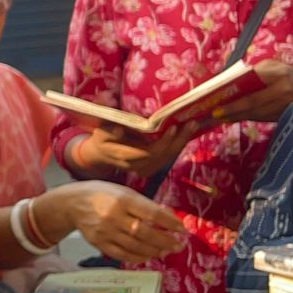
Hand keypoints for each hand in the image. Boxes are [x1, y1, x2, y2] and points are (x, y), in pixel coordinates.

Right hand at [57, 181, 186, 262]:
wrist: (72, 203)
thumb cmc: (103, 194)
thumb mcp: (124, 192)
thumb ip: (144, 205)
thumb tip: (169, 219)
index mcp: (122, 199)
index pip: (151, 213)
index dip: (169, 223)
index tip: (182, 229)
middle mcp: (113, 216)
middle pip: (144, 232)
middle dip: (165, 240)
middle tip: (178, 245)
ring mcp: (105, 231)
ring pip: (135, 246)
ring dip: (154, 250)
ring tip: (166, 251)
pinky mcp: (99, 243)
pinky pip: (121, 254)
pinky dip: (138, 257)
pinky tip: (148, 256)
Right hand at [75, 122, 201, 179]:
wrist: (100, 154)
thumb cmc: (101, 137)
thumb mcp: (100, 128)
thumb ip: (108, 127)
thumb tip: (119, 129)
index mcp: (124, 156)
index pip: (148, 152)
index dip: (162, 142)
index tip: (172, 127)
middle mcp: (137, 166)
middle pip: (163, 156)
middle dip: (178, 140)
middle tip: (191, 123)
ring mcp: (145, 169)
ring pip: (168, 158)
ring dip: (181, 142)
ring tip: (193, 125)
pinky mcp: (151, 168)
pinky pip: (168, 158)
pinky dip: (178, 145)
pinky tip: (186, 133)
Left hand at [213, 61, 292, 123]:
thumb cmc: (292, 76)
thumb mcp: (276, 68)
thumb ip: (255, 72)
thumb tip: (230, 82)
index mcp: (278, 73)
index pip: (251, 85)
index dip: (234, 97)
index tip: (216, 103)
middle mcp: (284, 88)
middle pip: (253, 103)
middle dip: (233, 110)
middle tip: (215, 115)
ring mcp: (288, 103)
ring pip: (259, 113)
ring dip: (239, 116)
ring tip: (223, 118)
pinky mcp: (290, 115)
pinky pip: (266, 118)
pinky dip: (251, 118)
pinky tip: (238, 118)